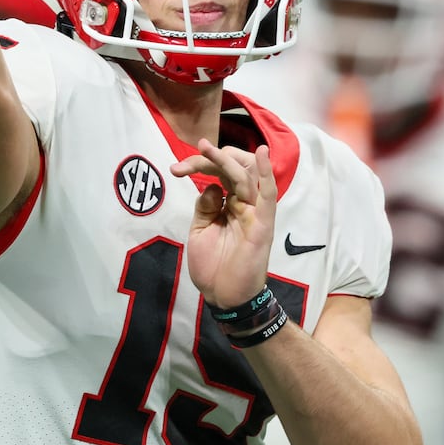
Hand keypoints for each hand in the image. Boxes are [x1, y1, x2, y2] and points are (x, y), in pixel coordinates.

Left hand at [170, 139, 276, 308]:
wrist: (223, 297)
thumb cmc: (213, 266)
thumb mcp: (200, 231)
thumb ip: (205, 207)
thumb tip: (211, 186)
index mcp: (228, 204)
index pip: (218, 175)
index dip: (199, 166)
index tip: (176, 169)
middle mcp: (243, 204)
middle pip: (233, 169)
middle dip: (212, 158)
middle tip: (193, 151)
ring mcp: (254, 212)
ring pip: (246, 176)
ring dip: (227, 159)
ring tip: (207, 147)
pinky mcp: (263, 224)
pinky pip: (267, 195)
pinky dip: (266, 173)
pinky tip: (261, 153)